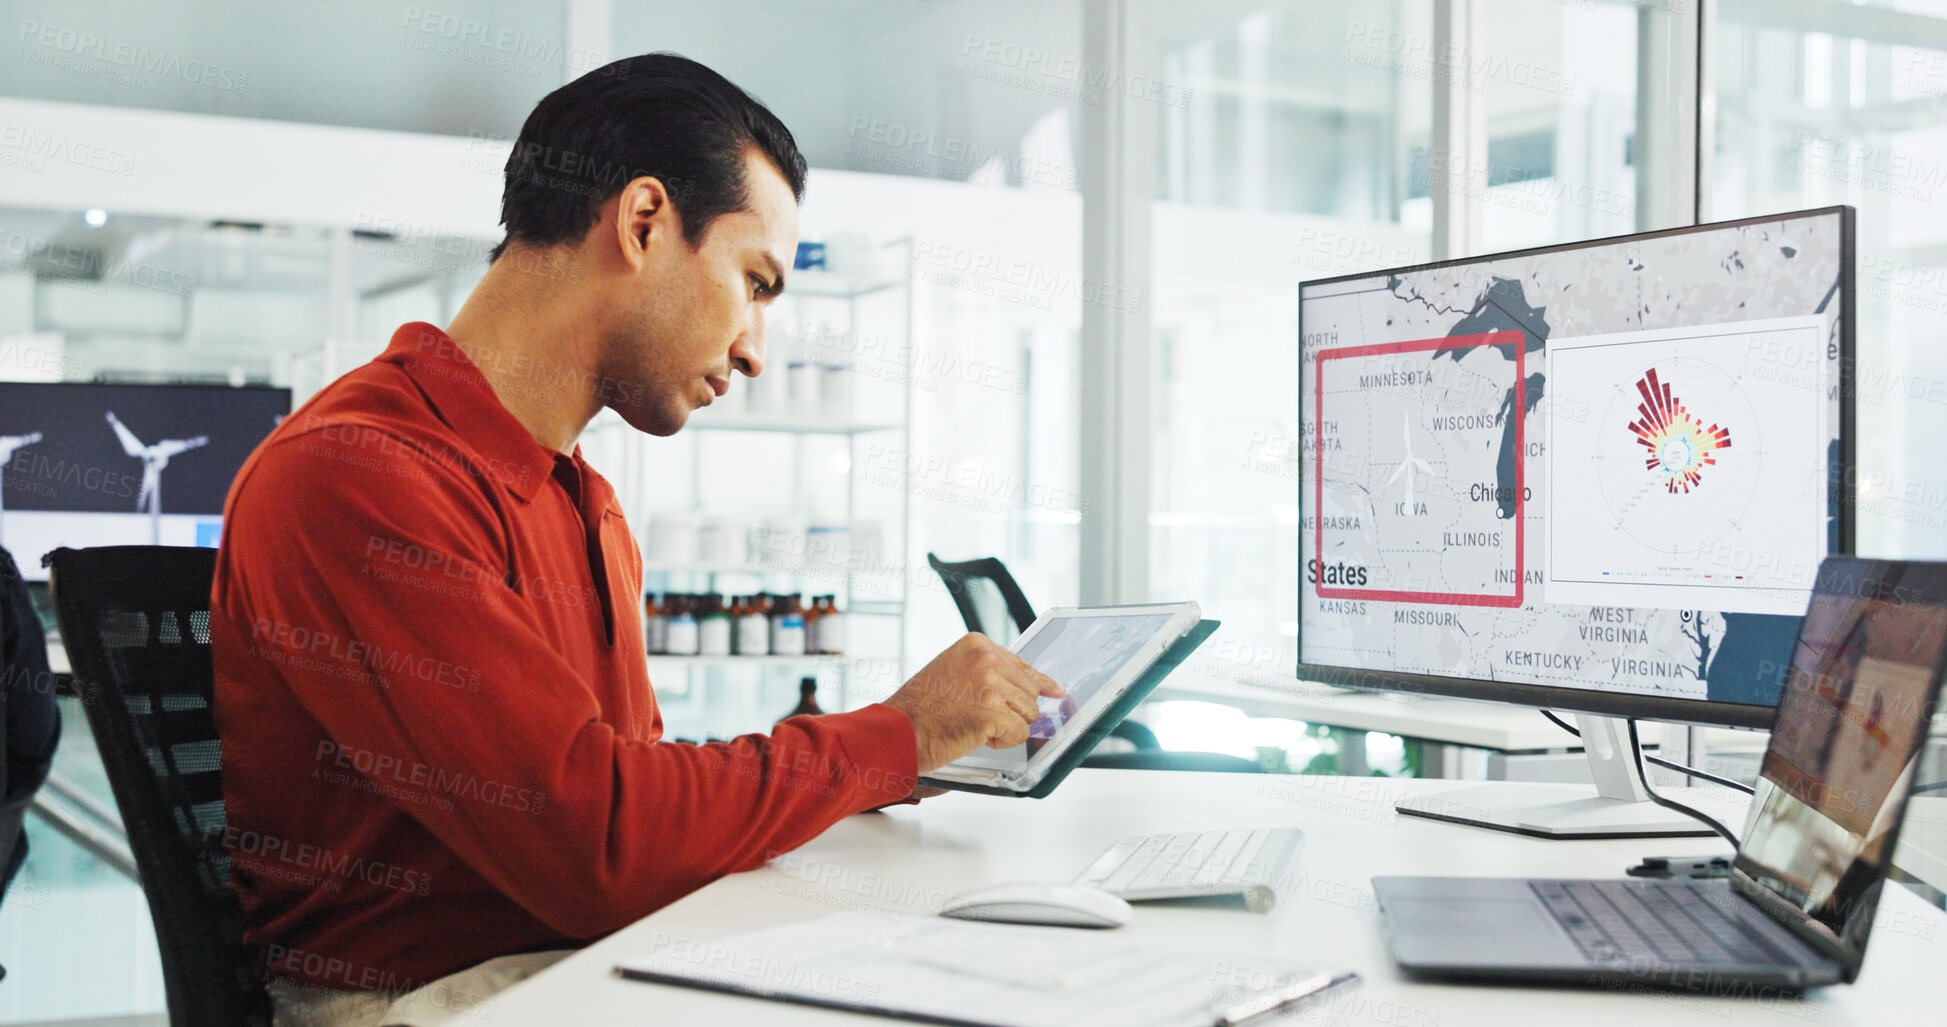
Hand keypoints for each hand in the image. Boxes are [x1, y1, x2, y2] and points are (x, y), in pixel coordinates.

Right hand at [882, 634, 1065, 773]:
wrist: (897, 730)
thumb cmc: (919, 707)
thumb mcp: (952, 671)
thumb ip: (986, 671)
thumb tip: (1026, 684)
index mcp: (976, 645)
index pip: (1022, 665)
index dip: (1038, 682)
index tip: (1054, 690)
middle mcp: (986, 659)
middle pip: (1029, 690)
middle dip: (1012, 709)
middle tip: (979, 716)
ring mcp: (990, 685)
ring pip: (1028, 712)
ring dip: (1005, 726)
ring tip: (972, 724)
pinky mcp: (992, 714)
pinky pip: (1019, 732)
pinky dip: (1002, 741)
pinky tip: (976, 736)